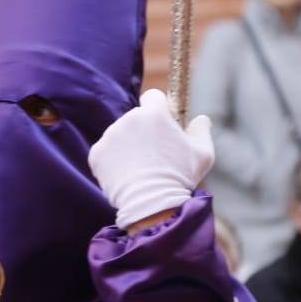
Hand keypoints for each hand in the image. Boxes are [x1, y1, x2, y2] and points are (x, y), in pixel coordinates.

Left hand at [88, 89, 214, 230]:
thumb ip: (201, 130)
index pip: (153, 96)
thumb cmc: (180, 177)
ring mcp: (110, 136)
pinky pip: (106, 153)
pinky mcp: (97, 154)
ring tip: (140, 169)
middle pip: (136, 119)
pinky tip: (126, 176)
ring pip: (120, 135)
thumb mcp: (203, 153)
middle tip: (154, 155)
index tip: (162, 124)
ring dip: (128, 147)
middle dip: (143, 132)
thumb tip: (201, 119)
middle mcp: (129, 119)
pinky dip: (113, 162)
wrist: (151, 204)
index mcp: (154, 113)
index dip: (159, 109)